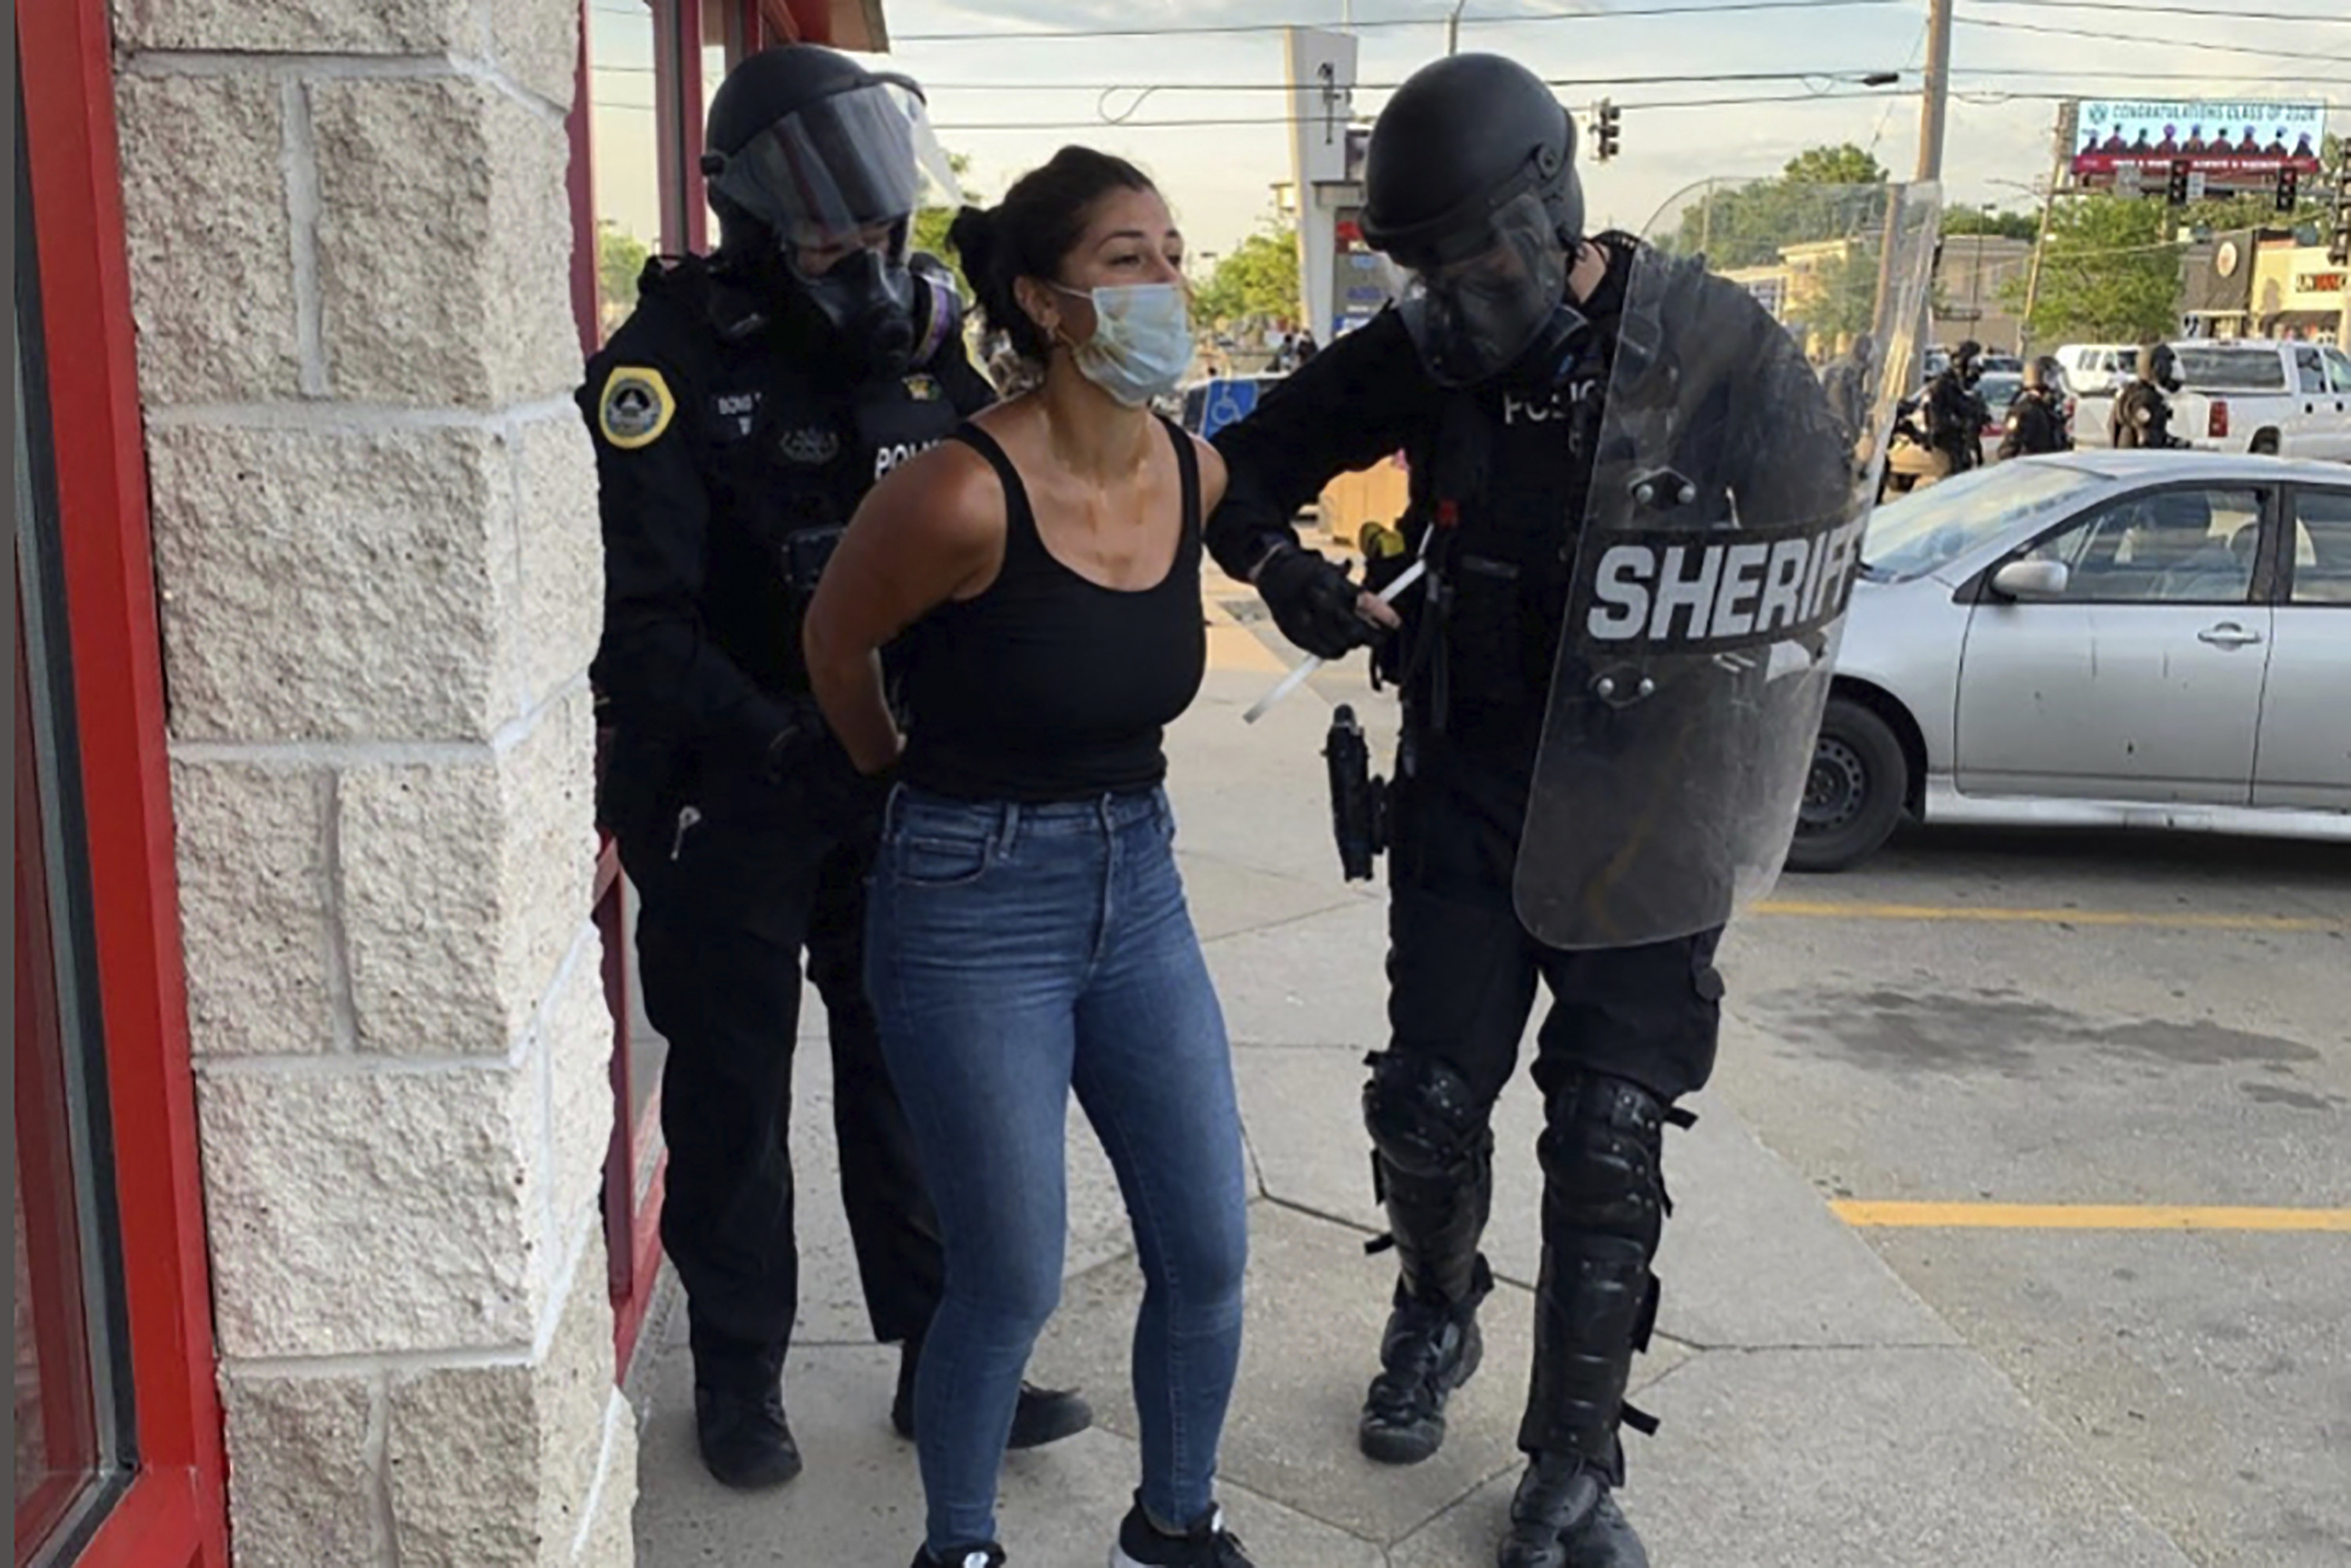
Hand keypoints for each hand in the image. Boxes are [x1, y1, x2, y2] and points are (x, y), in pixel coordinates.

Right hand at [1256, 545, 1395, 659]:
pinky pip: (1322, 651)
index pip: (1363, 600)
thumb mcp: (1335, 575)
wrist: (1274, 573)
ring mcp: (1303, 618)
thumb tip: (1383, 615)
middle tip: (1379, 637)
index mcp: (1329, 580)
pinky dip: (1334, 651)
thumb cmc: (1311, 575)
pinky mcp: (1294, 632)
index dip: (1383, 614)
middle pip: (1352, 629)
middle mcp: (1315, 599)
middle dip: (1371, 636)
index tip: (1395, 622)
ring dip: (1353, 643)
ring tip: (1354, 637)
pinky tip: (1338, 645)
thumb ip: (1357, 594)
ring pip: (1340, 644)